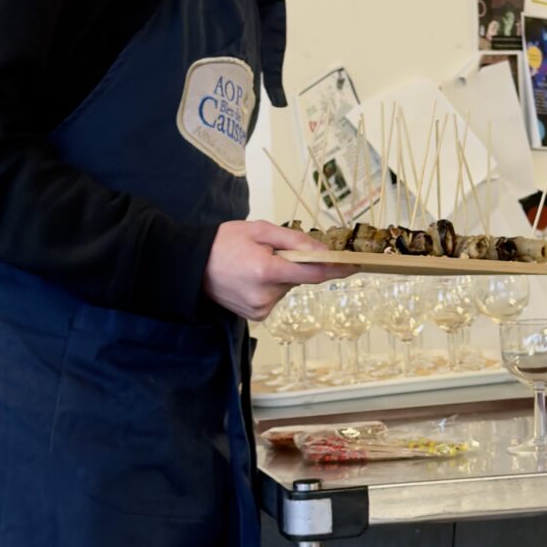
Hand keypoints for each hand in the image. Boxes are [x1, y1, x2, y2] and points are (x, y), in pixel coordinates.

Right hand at [204, 218, 341, 321]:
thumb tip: (324, 252)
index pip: (312, 273)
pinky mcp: (256, 316)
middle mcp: (265, 295)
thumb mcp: (259, 230)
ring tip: (254, 266)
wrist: (191, 266)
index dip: (336, 269)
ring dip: (280, 276)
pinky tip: (251, 279)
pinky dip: (271, 286)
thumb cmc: (223, 242)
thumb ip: (294, 241)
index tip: (355, 265)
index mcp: (266, 271)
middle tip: (269, 253)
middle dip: (293, 265)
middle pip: (298, 278)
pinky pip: (276, 297)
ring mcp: (260, 309)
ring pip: (287, 288)